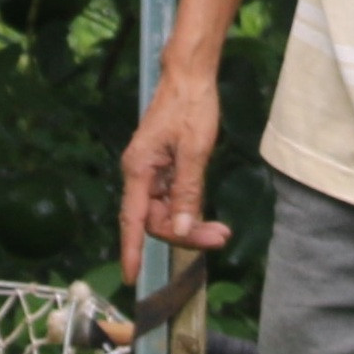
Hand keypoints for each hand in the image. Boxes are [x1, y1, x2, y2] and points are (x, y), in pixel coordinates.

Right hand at [118, 58, 230, 283]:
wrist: (189, 77)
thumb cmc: (190, 106)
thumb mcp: (194, 150)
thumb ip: (188, 191)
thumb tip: (182, 228)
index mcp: (139, 170)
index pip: (132, 220)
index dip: (131, 250)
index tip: (132, 277)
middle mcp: (140, 174)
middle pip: (156, 220)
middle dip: (185, 234)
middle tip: (220, 238)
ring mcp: (152, 172)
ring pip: (167, 213)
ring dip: (191, 225)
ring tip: (222, 231)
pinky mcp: (164, 169)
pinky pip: (173, 200)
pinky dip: (190, 210)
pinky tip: (208, 216)